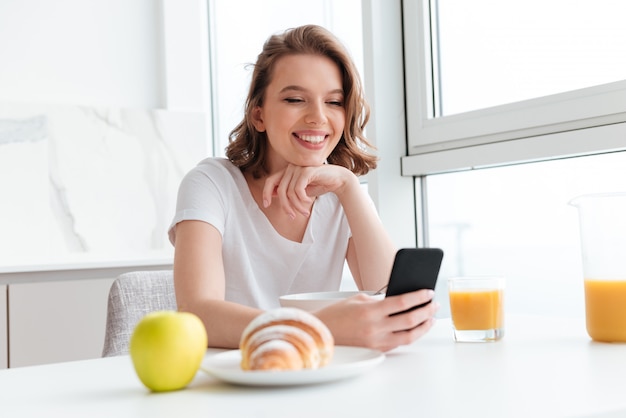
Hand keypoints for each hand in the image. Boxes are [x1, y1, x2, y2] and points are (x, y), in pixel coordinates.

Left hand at [262, 164, 354, 217]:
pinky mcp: (307, 170)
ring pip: (289, 192)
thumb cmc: (320, 185)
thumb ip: (288, 191)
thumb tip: (272, 195)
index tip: (267, 205)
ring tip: (304, 212)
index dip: (266, 193)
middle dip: (285, 206)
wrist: (339, 180)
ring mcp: (299, 167)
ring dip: (297, 206)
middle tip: (292, 216)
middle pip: (279, 189)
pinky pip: (297, 189)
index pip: (270, 180)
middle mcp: (291, 167)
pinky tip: (308, 202)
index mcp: (288, 171)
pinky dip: (302, 199)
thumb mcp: (301, 191)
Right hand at [314, 289, 438, 351]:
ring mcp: (376, 341)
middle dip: (426, 311)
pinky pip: (399, 343)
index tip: (428, 292)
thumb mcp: (357, 300)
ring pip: (409, 336)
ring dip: (423, 326)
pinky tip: (416, 328)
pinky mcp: (376, 349)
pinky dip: (410, 335)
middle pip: (410, 320)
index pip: (402, 303)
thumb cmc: (336, 315)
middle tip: (434, 304)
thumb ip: (379, 301)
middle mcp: (375, 328)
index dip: (419, 297)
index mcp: (370, 311)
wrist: (321, 333)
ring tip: (430, 318)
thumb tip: (399, 301)